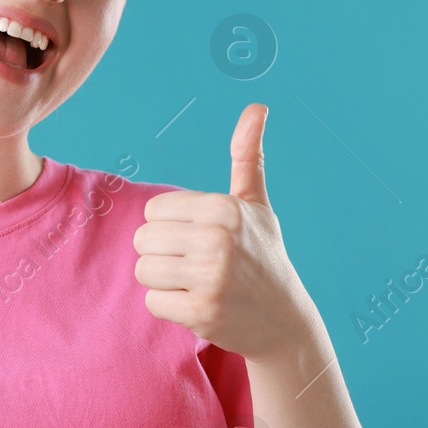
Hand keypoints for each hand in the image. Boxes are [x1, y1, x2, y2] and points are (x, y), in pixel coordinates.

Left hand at [133, 103, 314, 361]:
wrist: (284, 320)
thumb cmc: (263, 257)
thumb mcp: (256, 205)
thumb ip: (247, 157)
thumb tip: (257, 107)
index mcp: (224, 207)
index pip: (153, 210)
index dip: (170, 227)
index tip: (199, 239)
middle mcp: (217, 238)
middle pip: (143, 239)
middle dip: (163, 254)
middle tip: (198, 265)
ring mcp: (210, 276)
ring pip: (143, 270)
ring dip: (163, 281)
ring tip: (196, 283)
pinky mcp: (201, 310)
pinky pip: (152, 301)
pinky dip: (170, 306)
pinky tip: (198, 304)